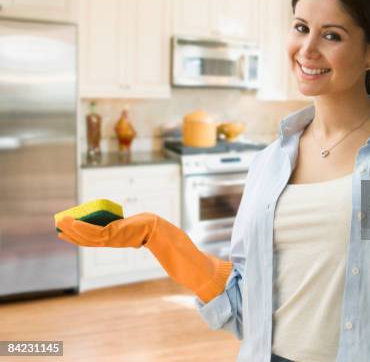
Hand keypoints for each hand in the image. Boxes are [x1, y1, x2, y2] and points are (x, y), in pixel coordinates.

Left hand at [56, 213, 232, 301]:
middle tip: (60, 222)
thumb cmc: (182, 259)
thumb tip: (138, 239)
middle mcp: (142, 222)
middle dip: (79, 227)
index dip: (89, 228)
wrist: (195, 262)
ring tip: (63, 226)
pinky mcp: (145, 230)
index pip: (110, 228)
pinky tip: (80, 231)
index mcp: (145, 225)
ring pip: (104, 230)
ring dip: (81, 229)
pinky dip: (93, 232)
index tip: (72, 226)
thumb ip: (148, 240)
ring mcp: (143, 226)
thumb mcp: (162, 247)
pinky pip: (112, 233)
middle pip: (104, 227)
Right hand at [56, 213, 155, 247]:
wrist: (152, 228)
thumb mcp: (126, 229)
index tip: (61, 232)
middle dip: (69, 232)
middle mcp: (106, 242)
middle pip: (83, 239)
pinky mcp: (113, 234)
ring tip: (61, 221)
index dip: (73, 237)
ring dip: (72, 228)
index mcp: (106, 241)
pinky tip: (74, 222)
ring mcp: (108, 239)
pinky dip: (83, 227)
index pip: (86, 241)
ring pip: (86, 236)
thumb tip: (114, 225)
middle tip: (57, 225)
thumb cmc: (141, 228)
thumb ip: (120, 229)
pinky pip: (94, 231)